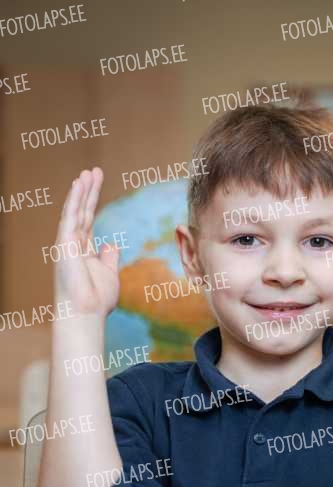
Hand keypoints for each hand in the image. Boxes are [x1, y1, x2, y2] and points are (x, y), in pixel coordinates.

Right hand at [55, 167, 119, 317]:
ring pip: (76, 210)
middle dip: (88, 191)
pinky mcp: (64, 243)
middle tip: (94, 171)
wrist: (86, 314)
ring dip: (82, 190)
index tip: (96, 184)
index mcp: (84, 251)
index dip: (92, 201)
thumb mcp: (109, 275)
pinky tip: (79, 183)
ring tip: (89, 172)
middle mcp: (74, 245)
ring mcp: (68, 243)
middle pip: (82, 211)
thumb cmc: (97, 301)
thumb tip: (112, 244)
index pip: (88, 219)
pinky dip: (74, 199)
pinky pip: (70, 216)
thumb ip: (109, 258)